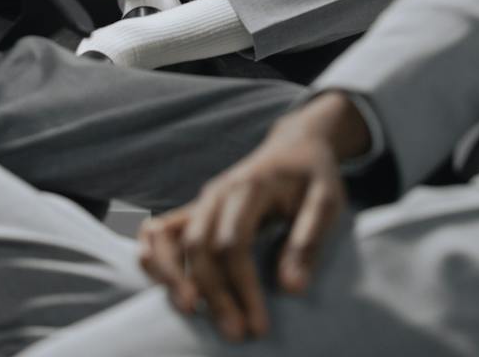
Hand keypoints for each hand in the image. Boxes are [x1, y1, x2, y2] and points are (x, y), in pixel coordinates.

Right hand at [137, 93, 369, 340]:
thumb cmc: (314, 176)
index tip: (258, 324)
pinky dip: (151, 257)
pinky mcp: (196, 211)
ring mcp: (202, 201)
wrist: (295, 145)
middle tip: (234, 333)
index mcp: (250, 187)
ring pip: (169, 238)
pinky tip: (160, 285)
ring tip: (188, 311)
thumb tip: (291, 289)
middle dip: (213, 293)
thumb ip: (308, 241)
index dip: (242, 286)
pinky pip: (158, 232)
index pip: (234, 242)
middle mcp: (217, 192)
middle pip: (200, 246)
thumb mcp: (327, 201)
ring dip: (171, 276)